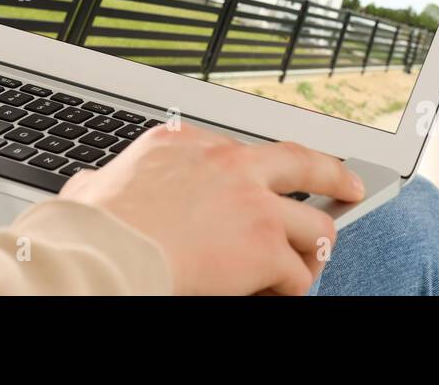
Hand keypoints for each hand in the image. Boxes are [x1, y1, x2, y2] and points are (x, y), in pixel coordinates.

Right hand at [60, 123, 363, 294]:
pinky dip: (291, 290)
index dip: (256, 174)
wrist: (103, 252)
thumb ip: (105, 182)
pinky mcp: (265, 247)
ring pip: (313, 224)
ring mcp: (252, 204)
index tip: (265, 182)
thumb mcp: (94, 186)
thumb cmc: (91, 228)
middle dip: (332, 174)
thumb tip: (89, 187)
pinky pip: (298, 273)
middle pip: (300, 162)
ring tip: (303, 267)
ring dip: (311, 250)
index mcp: (184, 143)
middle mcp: (227, 163)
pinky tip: (274, 295)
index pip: (237, 152)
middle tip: (349, 186)